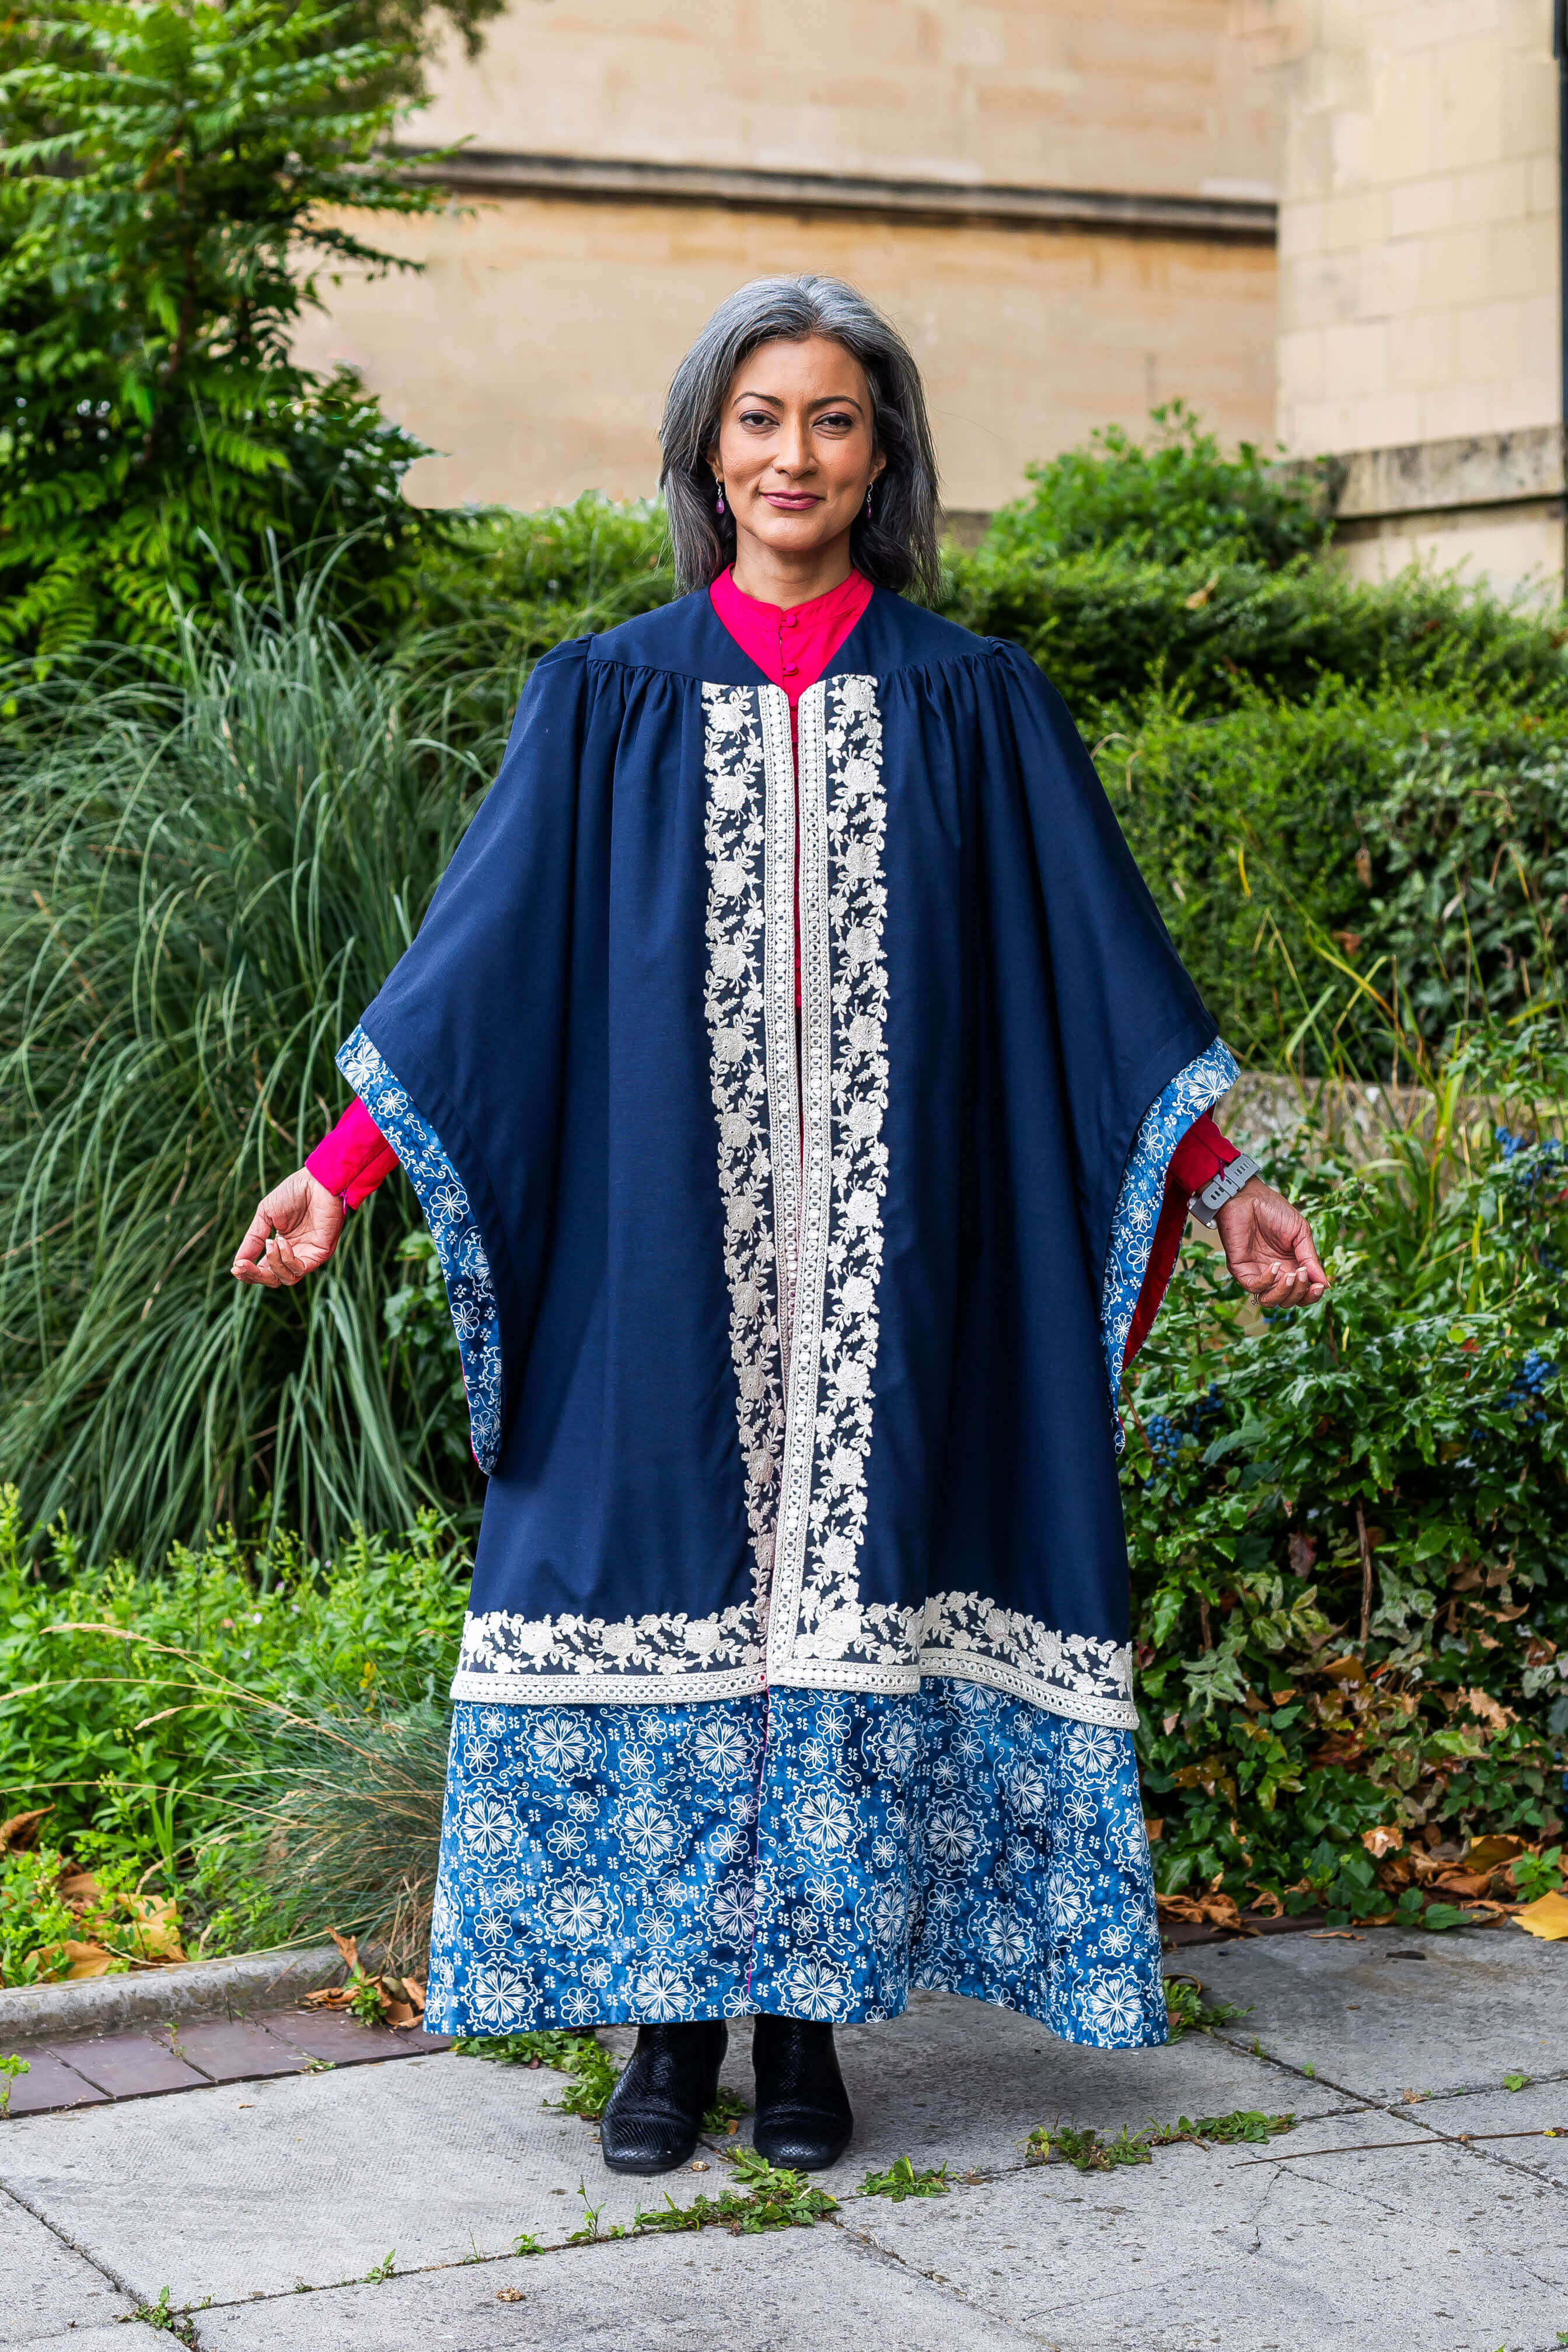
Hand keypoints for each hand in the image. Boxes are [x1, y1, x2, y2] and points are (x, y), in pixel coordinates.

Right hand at [231, 1169, 344, 1288]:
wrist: (316, 1181)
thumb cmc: (293, 1193)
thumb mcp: (265, 1216)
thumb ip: (253, 1240)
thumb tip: (238, 1263)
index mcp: (280, 1245)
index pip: (264, 1269)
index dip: (249, 1273)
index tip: (235, 1267)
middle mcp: (295, 1253)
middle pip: (273, 1279)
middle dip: (255, 1275)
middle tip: (242, 1266)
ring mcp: (308, 1255)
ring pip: (286, 1279)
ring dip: (273, 1263)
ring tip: (271, 1242)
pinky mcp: (321, 1254)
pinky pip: (300, 1268)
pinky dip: (287, 1259)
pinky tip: (281, 1241)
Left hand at [1214, 1176, 1327, 1310]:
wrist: (1250, 1197)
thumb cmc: (1275, 1210)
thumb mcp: (1301, 1234)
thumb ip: (1310, 1259)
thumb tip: (1325, 1285)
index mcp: (1291, 1266)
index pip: (1302, 1294)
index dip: (1311, 1295)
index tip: (1320, 1286)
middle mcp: (1274, 1274)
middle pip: (1288, 1301)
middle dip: (1300, 1293)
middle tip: (1304, 1273)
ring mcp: (1257, 1273)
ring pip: (1270, 1301)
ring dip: (1285, 1292)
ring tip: (1292, 1273)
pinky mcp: (1240, 1269)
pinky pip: (1254, 1287)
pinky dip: (1268, 1281)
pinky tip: (1276, 1266)